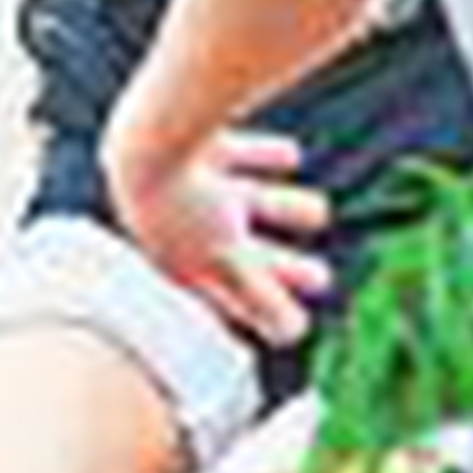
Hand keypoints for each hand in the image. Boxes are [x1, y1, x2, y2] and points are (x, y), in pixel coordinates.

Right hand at [116, 118, 335, 349]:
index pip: (220, 298)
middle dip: (279, 267)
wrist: (150, 137)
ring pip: (234, 201)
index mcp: (171, 261)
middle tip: (321, 278)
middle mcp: (169, 225)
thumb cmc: (186, 206)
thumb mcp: (232, 263)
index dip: (258, 312)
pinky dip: (260, 157)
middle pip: (233, 253)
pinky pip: (228, 153)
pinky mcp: (181, 141)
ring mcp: (174, 183)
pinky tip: (292, 157)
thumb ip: (263, 301)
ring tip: (322, 213)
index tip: (296, 324)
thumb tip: (292, 334)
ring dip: (280, 208)